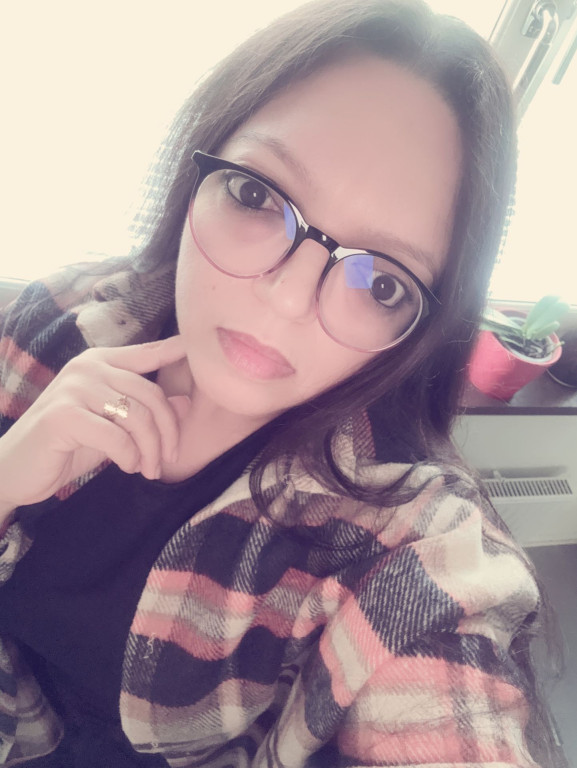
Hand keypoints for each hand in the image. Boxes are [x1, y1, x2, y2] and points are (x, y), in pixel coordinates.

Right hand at [0, 335, 188, 509]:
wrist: (15, 469)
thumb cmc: (68, 445)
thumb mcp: (113, 427)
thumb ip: (144, 412)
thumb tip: (187, 402)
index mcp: (101, 362)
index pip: (147, 353)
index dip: (176, 350)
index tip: (199, 346)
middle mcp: (88, 367)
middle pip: (151, 395)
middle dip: (168, 432)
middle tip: (168, 459)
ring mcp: (74, 388)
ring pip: (137, 417)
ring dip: (150, 450)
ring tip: (147, 469)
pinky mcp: (63, 415)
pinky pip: (116, 437)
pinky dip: (129, 457)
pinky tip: (127, 467)